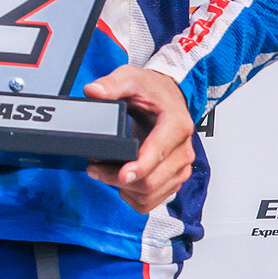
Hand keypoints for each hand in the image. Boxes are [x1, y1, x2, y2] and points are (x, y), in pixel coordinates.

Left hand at [83, 65, 193, 212]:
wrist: (167, 97)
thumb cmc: (152, 90)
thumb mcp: (131, 77)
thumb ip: (112, 84)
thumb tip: (95, 91)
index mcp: (177, 126)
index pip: (160, 154)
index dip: (140, 167)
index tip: (122, 175)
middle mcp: (183, 150)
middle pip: (152, 180)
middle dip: (118, 179)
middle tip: (94, 167)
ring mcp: (180, 167)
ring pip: (151, 194)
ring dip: (123, 189)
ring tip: (102, 172)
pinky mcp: (173, 178)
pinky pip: (152, 200)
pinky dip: (133, 196)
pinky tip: (119, 182)